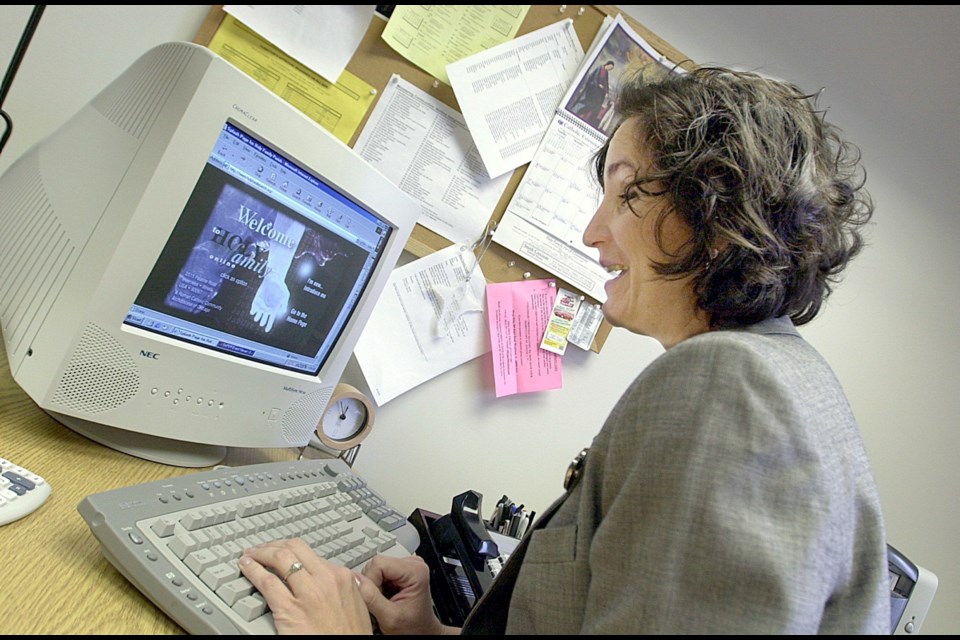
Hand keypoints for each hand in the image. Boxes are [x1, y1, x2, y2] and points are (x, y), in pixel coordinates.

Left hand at [239, 539, 371, 634]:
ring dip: (261, 552)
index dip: (292, 551)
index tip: (284, 553)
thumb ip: (348, 589)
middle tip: (263, 548)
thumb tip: (345, 580)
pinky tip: (246, 567)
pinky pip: (267, 581)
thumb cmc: (351, 637)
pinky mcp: (290, 609)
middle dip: (274, 545)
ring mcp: (307, 593)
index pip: (311, 554)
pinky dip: (253, 570)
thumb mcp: (357, 606)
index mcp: (341, 578)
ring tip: (251, 554)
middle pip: (294, 548)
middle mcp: (325, 580)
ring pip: (280, 558)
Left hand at [250, 272, 289, 332]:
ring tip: (256, 319)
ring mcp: (262, 302)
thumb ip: (284, 303)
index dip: (269, 325)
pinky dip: (254, 310)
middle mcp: (268, 306)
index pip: (271, 319)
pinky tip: (253, 312)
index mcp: (275, 307)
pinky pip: (254, 306)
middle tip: (261, 324)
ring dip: (258, 316)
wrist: (273, 278)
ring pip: (259, 313)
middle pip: (265, 317)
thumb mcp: (285, 294)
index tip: (266, 330)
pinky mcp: (257, 298)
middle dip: (263, 321)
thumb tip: (283, 311)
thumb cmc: (281, 286)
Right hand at [359, 555, 457, 634]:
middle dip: (372, 585)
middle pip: (376, 564)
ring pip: (374, 568)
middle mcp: (412, 563)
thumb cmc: (412, 627)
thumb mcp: (390, 617)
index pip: (378, 563)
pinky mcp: (399, 570)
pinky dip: (377, 586)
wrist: (420, 631)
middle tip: (382, 603)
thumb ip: (372, 598)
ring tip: (384, 602)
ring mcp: (406, 565)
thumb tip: (355, 580)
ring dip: (374, 587)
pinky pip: (378, 572)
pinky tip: (385, 597)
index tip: (375, 600)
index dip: (370, 582)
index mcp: (416, 571)